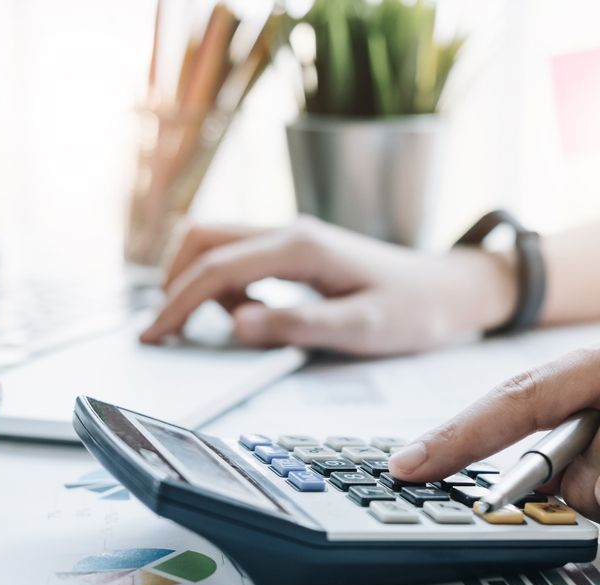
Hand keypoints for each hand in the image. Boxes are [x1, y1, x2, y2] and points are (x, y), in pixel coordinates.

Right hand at [140, 217, 516, 354]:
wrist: (447, 290)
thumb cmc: (412, 311)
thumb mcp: (360, 329)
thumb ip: (296, 326)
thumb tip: (233, 327)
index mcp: (300, 247)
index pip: (217, 269)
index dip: (178, 304)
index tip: (153, 338)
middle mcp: (290, 231)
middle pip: (204, 238)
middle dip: (174, 283)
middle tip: (164, 333)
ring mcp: (292, 237)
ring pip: (218, 243)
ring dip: (197, 280)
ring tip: (205, 330)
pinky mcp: (297, 250)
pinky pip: (241, 257)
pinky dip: (224, 284)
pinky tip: (244, 317)